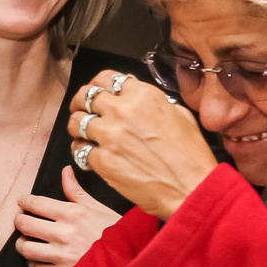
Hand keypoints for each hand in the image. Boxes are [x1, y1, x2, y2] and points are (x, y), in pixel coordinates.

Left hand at [14, 166, 120, 266]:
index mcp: (72, 214)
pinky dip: (34, 265)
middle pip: (24, 225)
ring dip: (23, 244)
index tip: (23, 202)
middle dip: (19, 221)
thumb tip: (65, 171)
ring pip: (26, 248)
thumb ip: (76, 191)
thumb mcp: (98, 208)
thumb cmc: (117, 233)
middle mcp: (64, 233)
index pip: (36, 203)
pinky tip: (39, 259)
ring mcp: (62, 255)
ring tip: (27, 241)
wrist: (130, 262)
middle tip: (21, 220)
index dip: (24, 201)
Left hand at [68, 73, 216, 220]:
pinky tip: (88, 153)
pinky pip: (79, 149)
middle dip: (81, 102)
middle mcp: (123, 111)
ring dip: (77, 126)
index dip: (99, 84)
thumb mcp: (181, 115)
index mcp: (143, 96)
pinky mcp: (102, 160)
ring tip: (83, 132)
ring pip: (76, 121)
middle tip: (82, 109)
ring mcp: (110, 136)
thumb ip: (154, 101)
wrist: (190, 188)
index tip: (98, 91)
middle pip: (86, 96)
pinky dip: (81, 151)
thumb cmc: (190, 157)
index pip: (107, 78)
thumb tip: (136, 96)